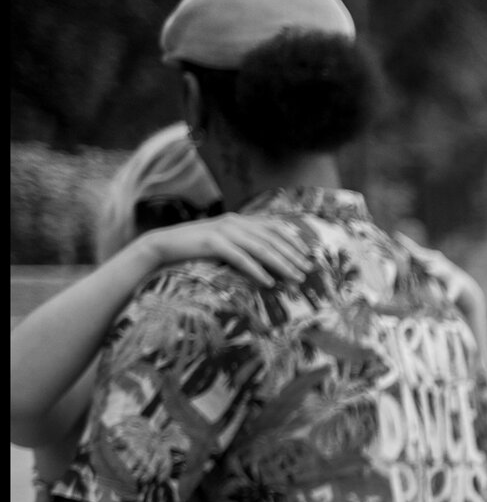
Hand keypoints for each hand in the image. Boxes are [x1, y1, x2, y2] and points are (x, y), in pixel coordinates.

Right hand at [141, 214, 311, 286]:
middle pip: (272, 239)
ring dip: (281, 264)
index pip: (274, 228)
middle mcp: (234, 222)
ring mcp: (223, 230)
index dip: (293, 241)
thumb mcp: (224, 243)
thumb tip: (270, 261)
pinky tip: (268, 282)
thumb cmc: (196, 248)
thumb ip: (245, 245)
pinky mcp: (211, 243)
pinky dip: (256, 270)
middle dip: (293, 255)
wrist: (162, 245)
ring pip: (260, 248)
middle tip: (308, 271)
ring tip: (295, 278)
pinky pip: (240, 258)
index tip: (308, 256)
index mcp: (239, 220)